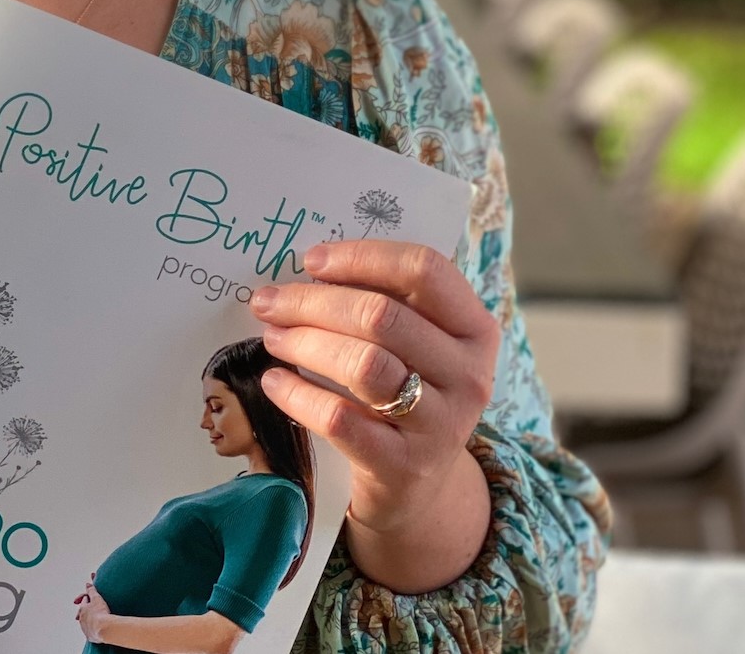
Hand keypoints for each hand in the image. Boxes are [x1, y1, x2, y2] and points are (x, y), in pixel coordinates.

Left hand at [75, 580, 109, 639]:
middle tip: (90, 611)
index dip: (87, 598)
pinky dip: (93, 630)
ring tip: (96, 620)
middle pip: (82, 613)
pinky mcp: (89, 636)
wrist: (104, 628)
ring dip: (89, 621)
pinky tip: (97, 630)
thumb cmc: (101, 612)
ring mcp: (84, 628)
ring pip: (85, 623)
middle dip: (86, 611)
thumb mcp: (97, 598)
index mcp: (82, 609)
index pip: (84, 601)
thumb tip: (87, 584)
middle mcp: (81, 619)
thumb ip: (91, 590)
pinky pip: (90, 632)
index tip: (89, 597)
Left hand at [250, 239, 499, 537]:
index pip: (425, 270)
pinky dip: (299, 394)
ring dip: (305, 343)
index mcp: (475, 329)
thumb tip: (310, 270)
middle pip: (383, 317)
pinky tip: (275, 382)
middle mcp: (468, 375)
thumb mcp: (418, 345)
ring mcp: (440, 424)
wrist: (417, 485)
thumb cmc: (408, 392)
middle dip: (314, 303)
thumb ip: (384, 302)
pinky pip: (340, 419)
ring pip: (364, 365)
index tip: (312, 261)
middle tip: (269, 302)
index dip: (363, 258)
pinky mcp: (402, 466)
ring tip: (272, 338)